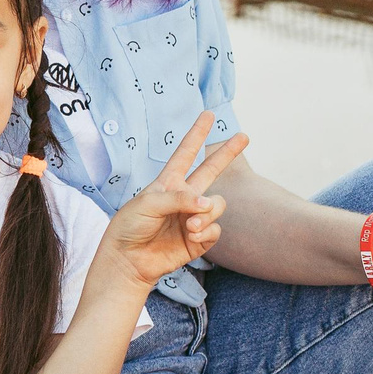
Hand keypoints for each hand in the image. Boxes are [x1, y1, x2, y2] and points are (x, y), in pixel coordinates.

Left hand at [103, 122, 249, 285]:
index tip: (207, 114)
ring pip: (216, 204)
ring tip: (189, 226)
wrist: (128, 259)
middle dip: (227, 153)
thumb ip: (179, 198)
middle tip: (244, 135)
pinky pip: (215, 229)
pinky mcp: (199, 238)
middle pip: (211, 170)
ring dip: (207, 214)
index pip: (185, 154)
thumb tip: (207, 204)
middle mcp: (184, 197)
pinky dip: (205, 231)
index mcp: (168, 183)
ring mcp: (193, 217)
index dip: (196, 134)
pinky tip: (190, 236)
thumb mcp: (148, 204)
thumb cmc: (131, 227)